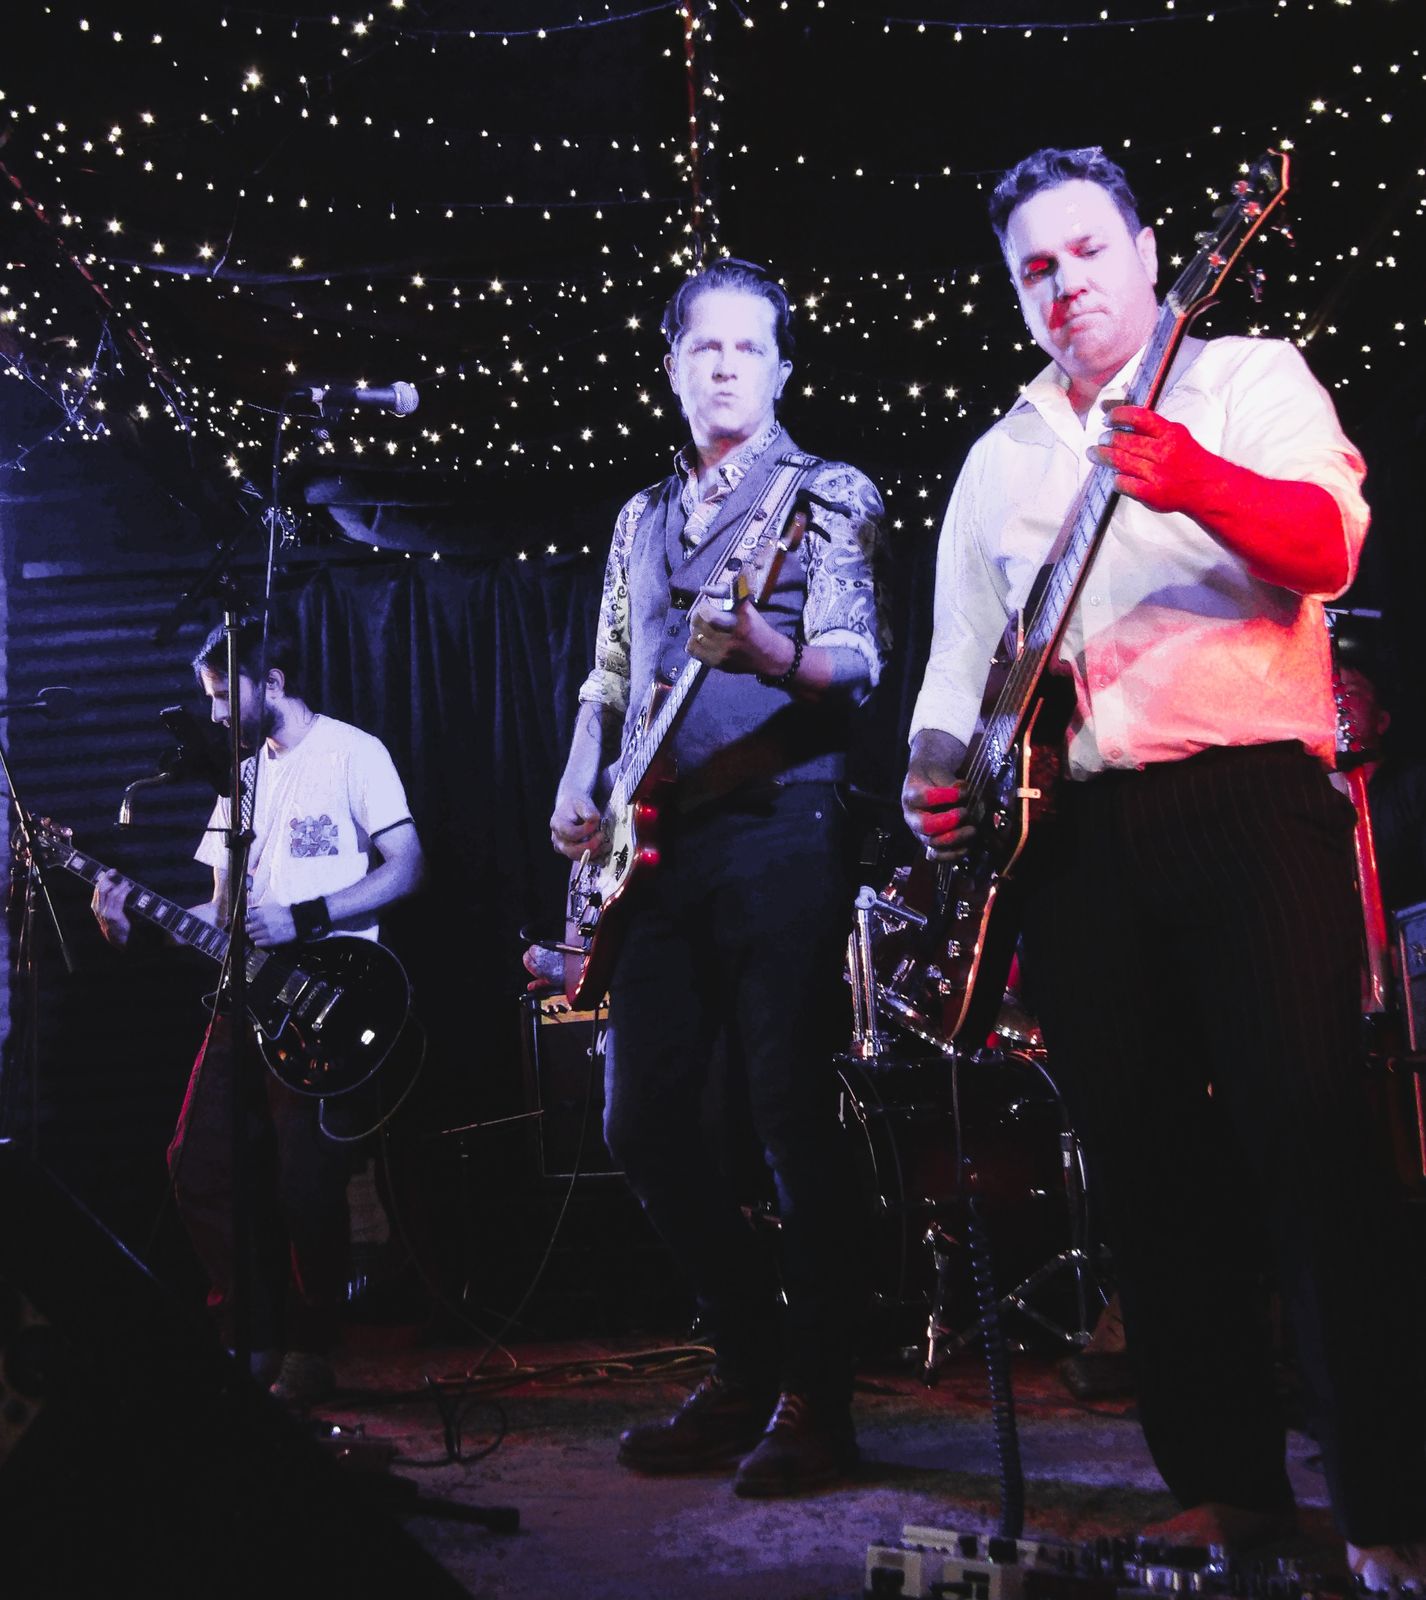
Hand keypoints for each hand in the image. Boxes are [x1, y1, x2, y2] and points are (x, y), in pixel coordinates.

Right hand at [91, 868, 132, 947]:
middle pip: (102, 888)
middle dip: (109, 878)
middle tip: (116, 872)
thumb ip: (107, 900)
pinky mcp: (115, 915)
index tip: (111, 871)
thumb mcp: (107, 911)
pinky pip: (119, 899)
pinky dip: (124, 891)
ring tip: (126, 882)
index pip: (97, 888)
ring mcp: (106, 912)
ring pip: (111, 893)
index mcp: (95, 906)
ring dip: (120, 885)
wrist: (118, 938)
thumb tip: (114, 883)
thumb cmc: (115, 922)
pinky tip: (129, 888)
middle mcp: (98, 909)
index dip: (104, 878)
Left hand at [245, 902, 295, 947]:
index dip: (249, 919)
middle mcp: (262, 923)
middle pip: (249, 927)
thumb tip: (252, 910)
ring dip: (253, 936)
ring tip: (255, 935)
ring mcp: (267, 932)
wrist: (298, 920)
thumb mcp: (272, 906)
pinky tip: (258, 942)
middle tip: (251, 929)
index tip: (250, 921)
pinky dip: (258, 942)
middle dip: (249, 928)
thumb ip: (261, 909)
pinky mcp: (272, 940)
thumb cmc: (287, 913)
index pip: (249, 918)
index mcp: (262, 913)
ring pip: (252, 936)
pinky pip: (259, 943)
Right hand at [550, 788, 604, 861]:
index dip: (586, 831)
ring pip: (577, 857)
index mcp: (557, 825)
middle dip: (590, 845)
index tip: (596, 822)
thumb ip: (587, 810)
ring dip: (594, 853)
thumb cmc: (575, 805)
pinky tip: (603, 850)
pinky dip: (594, 857)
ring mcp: (563, 848)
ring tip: (606, 844)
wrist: (571, 808)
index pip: (571, 834)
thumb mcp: (581, 803)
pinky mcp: (571, 853)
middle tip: (602, 836)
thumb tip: (594, 818)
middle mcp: (558, 839)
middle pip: (572, 850)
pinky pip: (582, 860)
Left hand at [687, 592, 789, 677]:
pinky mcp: (717, 664)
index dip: (703, 607)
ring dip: (696, 628)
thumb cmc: (757, 629)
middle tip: (702, 613)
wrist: (769, 657)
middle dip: (697, 615)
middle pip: (699, 625)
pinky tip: (702, 639)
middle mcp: (729, 640)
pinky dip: (694, 642)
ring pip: (694, 637)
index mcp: (738, 624)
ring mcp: (722, 654)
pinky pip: (693, 650)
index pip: (708, 616)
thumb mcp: (746, 608)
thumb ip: (726, 594)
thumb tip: (704, 589)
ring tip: (703, 626)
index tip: (707, 605)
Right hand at [902, 730, 977, 862]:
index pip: (923, 797)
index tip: (962, 792)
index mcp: (911, 796)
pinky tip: (967, 847)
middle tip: (964, 812)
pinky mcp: (929, 845)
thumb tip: (960, 788)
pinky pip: (937, 856)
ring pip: (933, 843)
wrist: (928, 785)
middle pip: (925, 826)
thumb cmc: (933, 778)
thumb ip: (947, 780)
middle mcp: (912, 818)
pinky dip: (953, 855)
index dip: (944, 796)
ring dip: (955, 838)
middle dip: (948, 821)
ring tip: (972, 830)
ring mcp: (920, 833)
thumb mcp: (937, 771)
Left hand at [1089, 405, 1228, 516]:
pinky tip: (1116, 476)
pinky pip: (1122, 483)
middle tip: (1101, 440)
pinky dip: (1116, 478)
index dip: (1117, 415)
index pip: (1138, 417)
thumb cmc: (1187, 459)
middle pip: (1123, 440)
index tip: (1107, 419)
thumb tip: (1110, 408)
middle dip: (1106, 439)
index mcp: (1170, 433)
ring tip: (1094, 453)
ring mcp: (1157, 474)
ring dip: (1101, 456)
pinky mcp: (1151, 494)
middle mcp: (1163, 452)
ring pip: (1118, 461)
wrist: (1208, 487)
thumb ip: (1146, 424)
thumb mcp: (1174, 434)